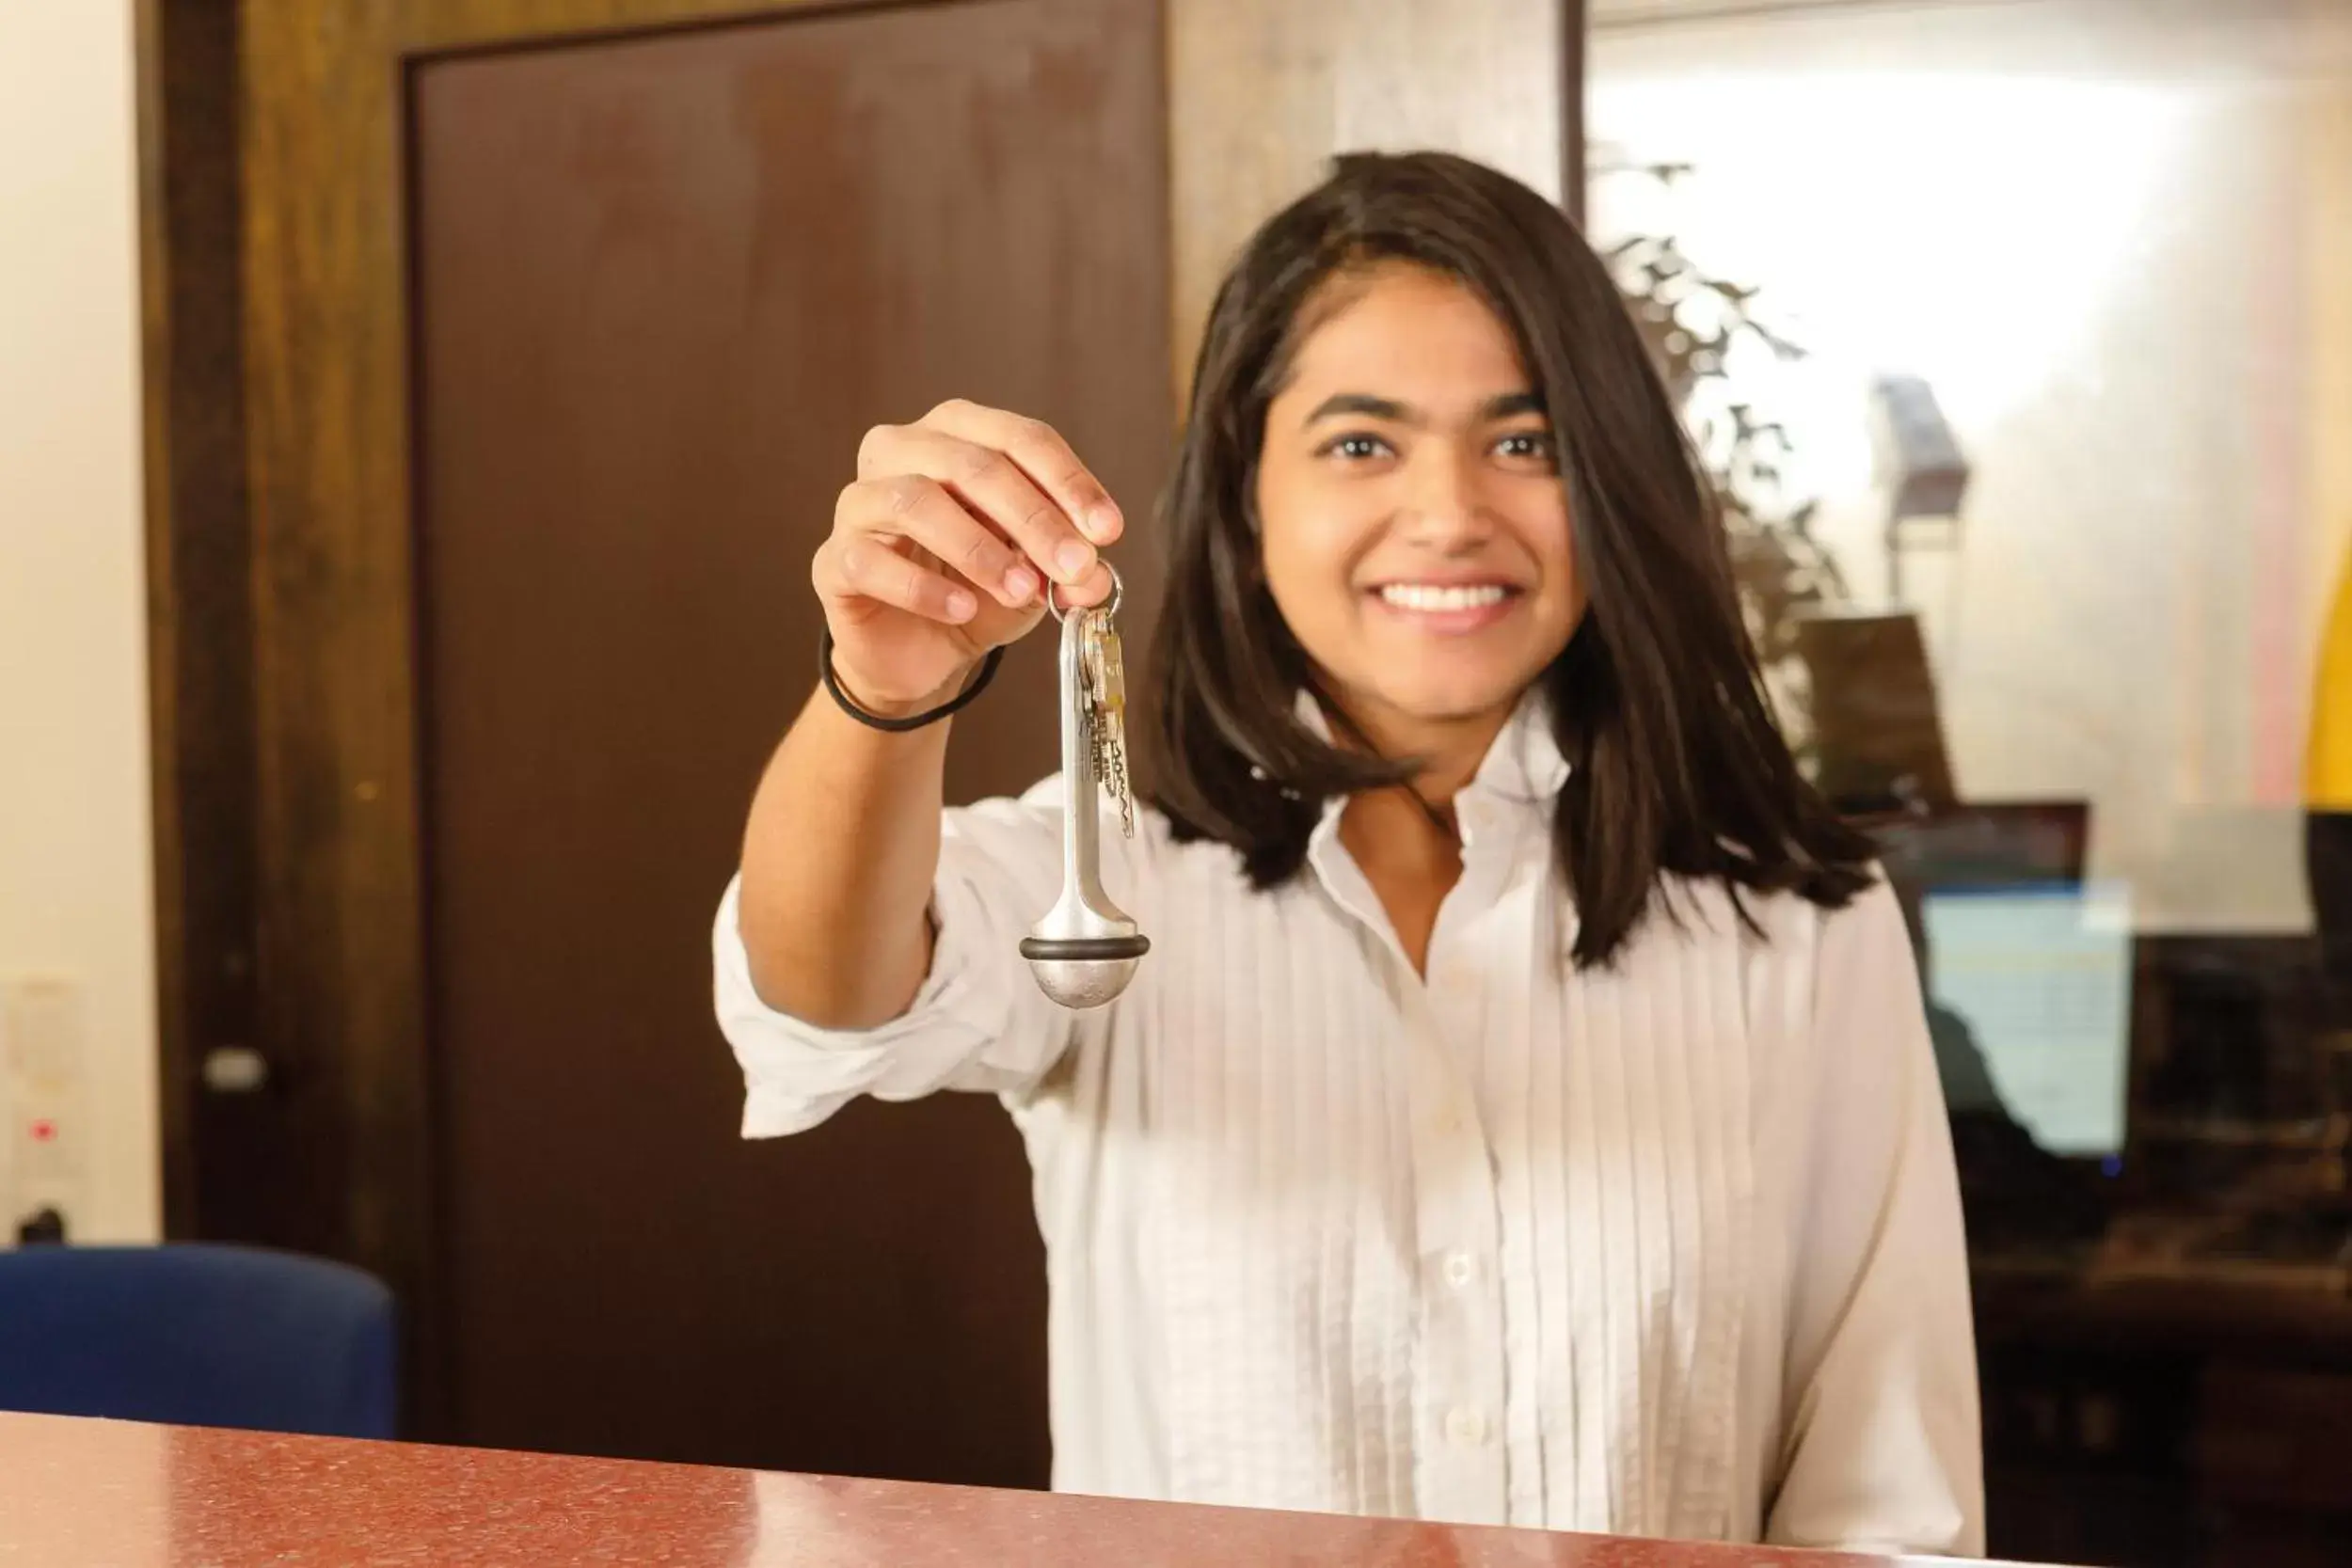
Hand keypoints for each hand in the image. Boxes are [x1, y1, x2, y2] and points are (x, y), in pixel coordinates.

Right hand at [813, 399, 1122, 714]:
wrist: (920, 654)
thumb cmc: (978, 590)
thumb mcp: (1039, 577)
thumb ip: (1069, 568)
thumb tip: (1094, 574)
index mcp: (957, 433)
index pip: (1018, 437)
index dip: (1068, 481)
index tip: (1107, 531)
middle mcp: (901, 451)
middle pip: (971, 464)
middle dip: (1033, 517)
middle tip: (1074, 564)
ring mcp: (859, 502)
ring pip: (915, 500)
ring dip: (979, 549)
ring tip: (1021, 591)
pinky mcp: (834, 560)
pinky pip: (870, 560)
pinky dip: (924, 587)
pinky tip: (962, 610)